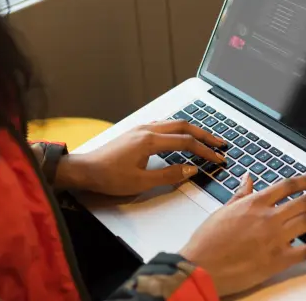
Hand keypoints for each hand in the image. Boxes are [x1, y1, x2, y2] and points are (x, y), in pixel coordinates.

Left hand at [55, 120, 227, 195]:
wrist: (84, 170)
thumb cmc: (109, 177)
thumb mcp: (141, 182)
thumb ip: (168, 175)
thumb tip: (190, 170)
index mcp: (150, 140)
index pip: (186, 142)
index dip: (204, 150)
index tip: (218, 158)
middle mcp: (147, 129)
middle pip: (184, 126)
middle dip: (204, 134)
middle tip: (220, 143)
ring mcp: (141, 128)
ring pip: (173, 123)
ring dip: (192, 130)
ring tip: (205, 139)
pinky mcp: (136, 132)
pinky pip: (163, 125)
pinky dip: (178, 129)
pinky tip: (180, 136)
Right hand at [180, 172, 305, 296]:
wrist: (201, 265)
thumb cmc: (207, 241)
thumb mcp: (223, 211)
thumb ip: (240, 195)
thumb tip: (248, 179)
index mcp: (255, 202)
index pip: (288, 186)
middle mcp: (269, 216)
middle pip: (305, 202)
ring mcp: (276, 236)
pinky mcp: (279, 258)